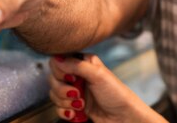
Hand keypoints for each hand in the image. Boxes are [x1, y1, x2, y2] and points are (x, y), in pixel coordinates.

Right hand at [49, 54, 166, 122]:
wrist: (123, 117)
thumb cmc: (117, 94)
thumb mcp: (98, 75)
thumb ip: (77, 65)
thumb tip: (58, 59)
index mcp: (83, 62)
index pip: (58, 61)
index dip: (60, 71)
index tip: (71, 78)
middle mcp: (78, 75)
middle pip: (53, 79)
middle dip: (63, 89)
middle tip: (77, 93)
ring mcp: (75, 91)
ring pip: (54, 95)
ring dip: (65, 102)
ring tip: (81, 104)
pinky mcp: (74, 106)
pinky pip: (58, 108)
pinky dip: (65, 112)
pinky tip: (76, 113)